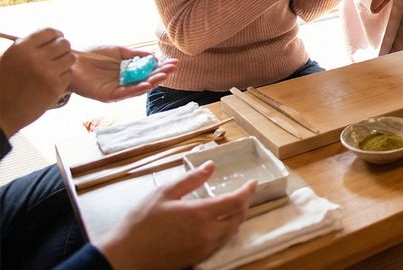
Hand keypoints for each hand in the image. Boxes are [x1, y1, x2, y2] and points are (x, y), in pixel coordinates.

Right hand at [0, 29, 73, 135]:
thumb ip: (28, 47)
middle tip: (58, 55)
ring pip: (70, 59)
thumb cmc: (3, 84)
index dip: (56, 36)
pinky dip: (64, 77)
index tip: (57, 39)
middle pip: (64, 44)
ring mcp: (47, 73)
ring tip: (56, 69)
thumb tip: (51, 37)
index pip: (50, 32)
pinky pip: (69, 75)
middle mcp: (35, 58)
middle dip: (63, 49)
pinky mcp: (55, 87)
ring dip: (65, 63)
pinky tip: (53, 81)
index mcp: (22, 48)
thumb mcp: (9, 58)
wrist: (1, 112)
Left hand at [69, 47, 177, 102]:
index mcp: (127, 72)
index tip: (174, 62)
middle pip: (147, 80)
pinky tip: (147, 84)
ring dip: (153, 82)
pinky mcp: (108, 95)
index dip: (161, 67)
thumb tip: (153, 56)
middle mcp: (124, 82)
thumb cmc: (93, 55)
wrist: (72, 60)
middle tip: (173, 68)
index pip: (148, 71)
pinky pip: (125, 93)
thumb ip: (134, 54)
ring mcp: (117, 89)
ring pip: (139, 88)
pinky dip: (137, 89)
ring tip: (164, 75)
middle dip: (161, 74)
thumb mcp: (118, 51)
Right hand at [97, 161, 255, 269]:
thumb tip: (211, 166)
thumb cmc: (140, 224)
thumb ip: (190, 179)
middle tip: (243, 193)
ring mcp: (203, 249)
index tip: (253, 182)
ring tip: (233, 207)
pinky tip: (218, 224)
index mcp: (199, 215)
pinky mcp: (198, 259)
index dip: (248, 191)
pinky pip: (221, 244)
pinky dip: (226, 231)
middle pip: (238, 218)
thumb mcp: (163, 194)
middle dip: (244, 204)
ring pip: (231, 233)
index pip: (235, 202)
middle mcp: (207, 234)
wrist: (126, 257)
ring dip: (236, 218)